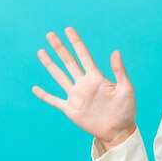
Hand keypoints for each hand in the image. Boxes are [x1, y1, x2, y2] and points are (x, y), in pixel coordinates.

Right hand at [32, 27, 136, 145]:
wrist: (119, 130)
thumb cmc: (126, 109)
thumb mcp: (126, 89)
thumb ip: (119, 71)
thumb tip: (115, 51)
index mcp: (96, 78)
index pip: (83, 56)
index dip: (76, 43)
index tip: (68, 29)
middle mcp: (84, 84)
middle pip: (69, 62)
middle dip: (59, 48)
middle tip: (50, 34)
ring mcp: (76, 96)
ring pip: (59, 77)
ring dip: (50, 64)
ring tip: (41, 51)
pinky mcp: (71, 110)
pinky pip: (55, 101)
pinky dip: (45, 95)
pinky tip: (35, 88)